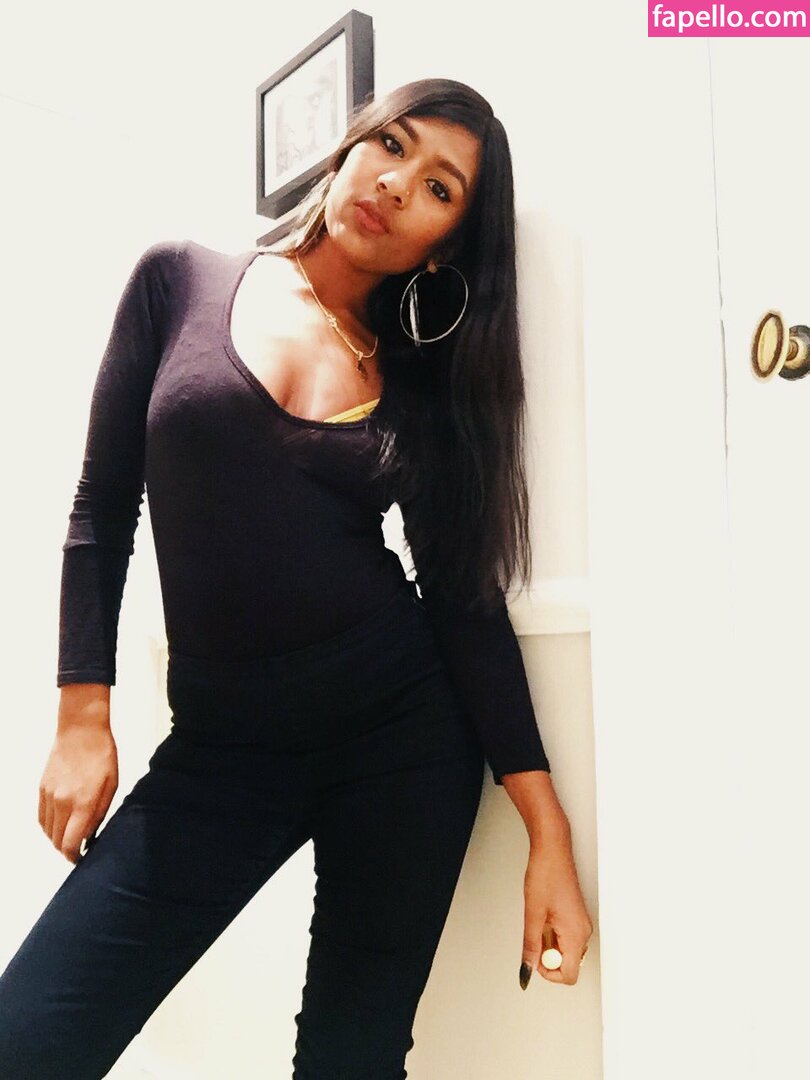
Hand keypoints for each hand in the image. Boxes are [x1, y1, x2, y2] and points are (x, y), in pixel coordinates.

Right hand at [39, 723, 117, 864]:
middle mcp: (62, 803)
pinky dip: (48, 826)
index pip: (70, 843)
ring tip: (69, 837)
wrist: (80, 730)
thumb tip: (90, 835)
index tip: (81, 858)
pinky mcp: (41, 789)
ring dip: (56, 839)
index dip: (74, 857)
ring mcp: (49, 796)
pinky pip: (41, 817)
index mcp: (82, 803)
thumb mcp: (112, 785)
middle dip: (66, 850)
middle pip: (56, 841)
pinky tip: (59, 824)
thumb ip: (100, 812)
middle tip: (78, 849)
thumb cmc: (102, 755)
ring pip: (46, 831)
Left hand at [520, 834, 592, 987]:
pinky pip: (567, 938)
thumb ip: (530, 947)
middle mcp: (584, 932)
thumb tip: (527, 971)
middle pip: (569, 964)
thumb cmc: (546, 875)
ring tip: (539, 920)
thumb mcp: (533, 915)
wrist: (553, 851)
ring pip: (567, 951)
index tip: (534, 958)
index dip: (548, 974)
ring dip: (550, 945)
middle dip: (548, 957)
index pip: (569, 975)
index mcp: (576, 934)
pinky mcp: (577, 918)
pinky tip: (545, 916)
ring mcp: (582, 924)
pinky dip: (553, 934)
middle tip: (534, 935)